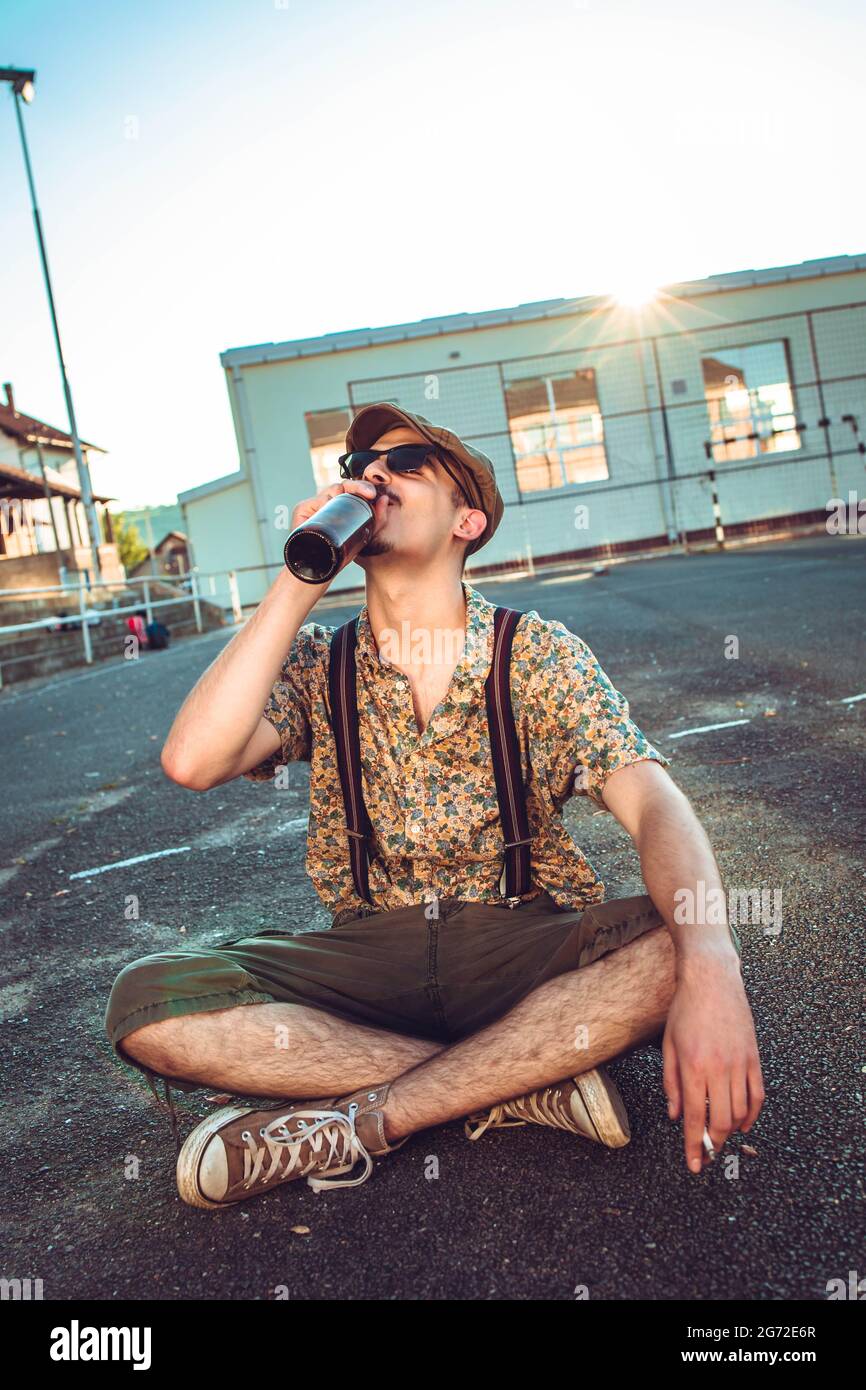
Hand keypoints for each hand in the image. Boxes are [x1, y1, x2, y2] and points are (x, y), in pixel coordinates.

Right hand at [288, 478, 390, 580]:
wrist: (322, 569)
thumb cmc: (342, 552)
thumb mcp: (365, 535)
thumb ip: (378, 519)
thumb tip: (385, 499)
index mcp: (342, 505)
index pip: (352, 490)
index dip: (362, 487)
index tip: (373, 494)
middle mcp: (329, 502)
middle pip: (343, 486)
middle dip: (357, 486)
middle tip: (368, 493)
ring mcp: (315, 505)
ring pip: (330, 490)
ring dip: (340, 493)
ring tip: (346, 505)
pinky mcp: (302, 510)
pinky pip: (313, 501)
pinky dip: (322, 502)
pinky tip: (328, 506)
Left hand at [662, 952, 764, 1171]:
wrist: (712, 980)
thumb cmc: (685, 1010)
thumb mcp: (668, 1045)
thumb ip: (670, 1082)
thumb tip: (674, 1115)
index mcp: (693, 1067)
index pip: (693, 1117)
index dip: (693, 1145)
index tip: (694, 1165)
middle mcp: (718, 1069)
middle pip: (720, 1121)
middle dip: (713, 1143)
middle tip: (707, 1154)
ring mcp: (739, 1063)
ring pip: (740, 1112)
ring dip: (731, 1131)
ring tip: (720, 1138)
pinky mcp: (754, 1057)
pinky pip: (757, 1095)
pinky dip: (752, 1114)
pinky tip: (743, 1123)